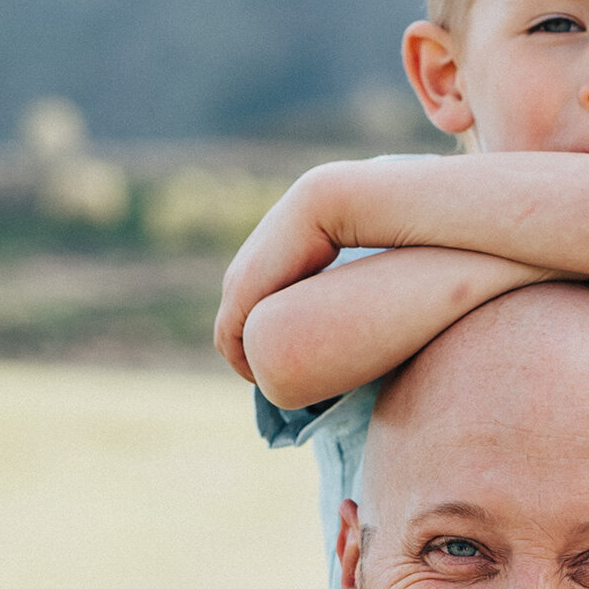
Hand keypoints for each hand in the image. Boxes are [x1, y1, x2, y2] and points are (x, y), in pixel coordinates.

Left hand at [213, 173, 341, 380]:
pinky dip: (243, 364)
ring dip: (249, 365)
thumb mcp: (339, 257)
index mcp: (259, 265)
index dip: (266, 344)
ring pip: (229, 340)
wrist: (326, 204)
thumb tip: (359, 299)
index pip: (249, 314)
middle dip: (255, 359)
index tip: (294, 364)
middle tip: (285, 381)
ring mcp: (235, 284)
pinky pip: (229, 341)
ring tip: (277, 384)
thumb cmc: (346, 229)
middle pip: (235, 330)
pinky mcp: (238, 295)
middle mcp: (239, 274)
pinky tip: (264, 378)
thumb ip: (339, 278)